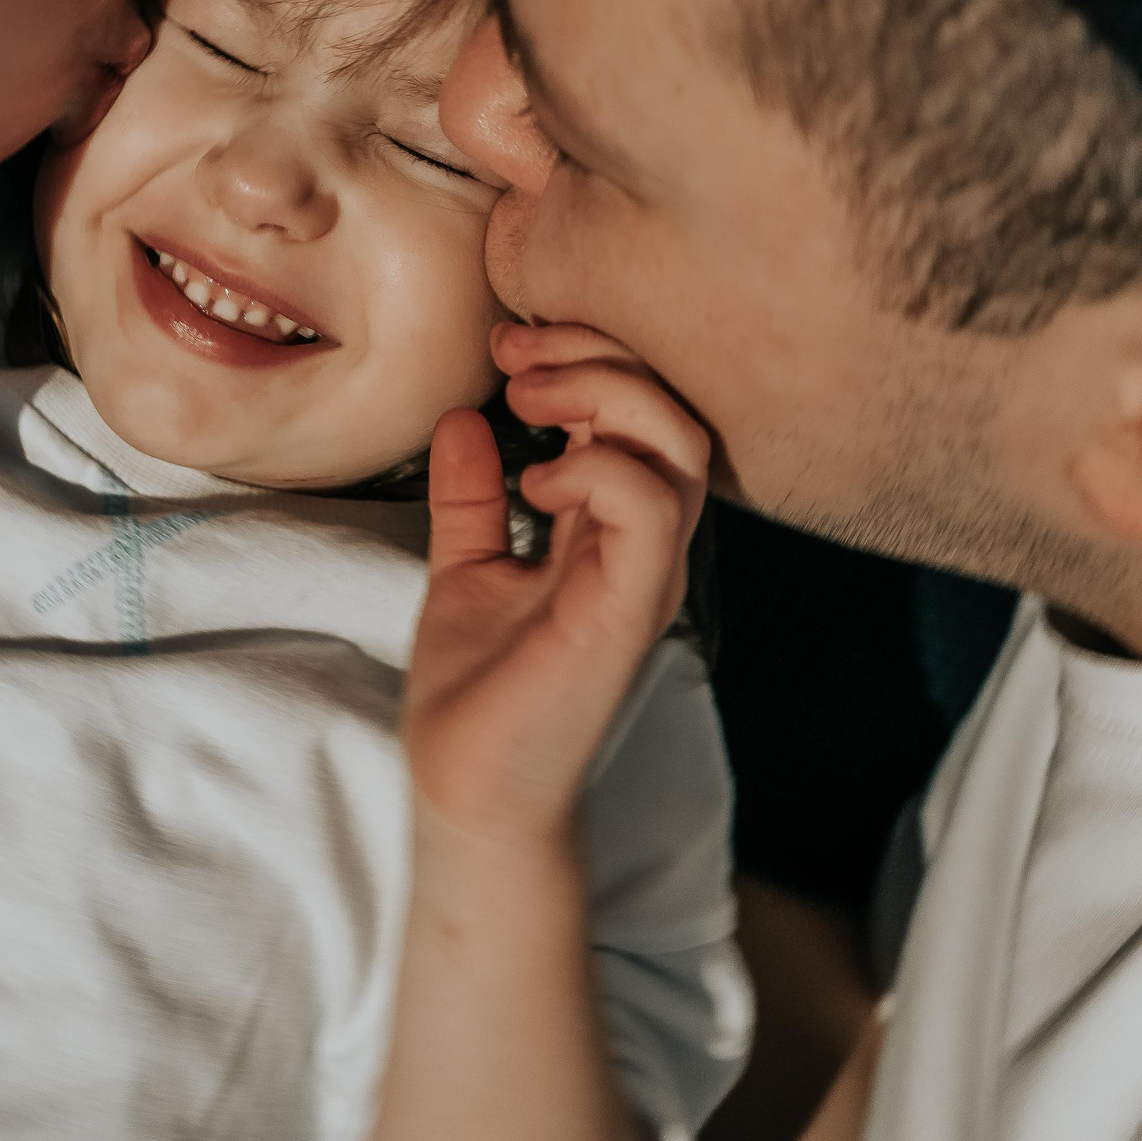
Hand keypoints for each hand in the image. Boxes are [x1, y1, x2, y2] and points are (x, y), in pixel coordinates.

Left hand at [407, 323, 708, 846]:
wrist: (465, 794)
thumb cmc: (476, 693)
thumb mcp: (466, 568)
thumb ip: (472, 497)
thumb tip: (463, 415)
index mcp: (616, 530)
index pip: (642, 409)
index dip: (584, 354)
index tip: (508, 346)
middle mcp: (644, 547)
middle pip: (672, 408)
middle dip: (597, 353)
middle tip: (517, 355)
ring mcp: (643, 578)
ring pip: (678, 445)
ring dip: (602, 396)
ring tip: (529, 404)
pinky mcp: (624, 613)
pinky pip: (646, 509)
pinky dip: (595, 468)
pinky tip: (535, 482)